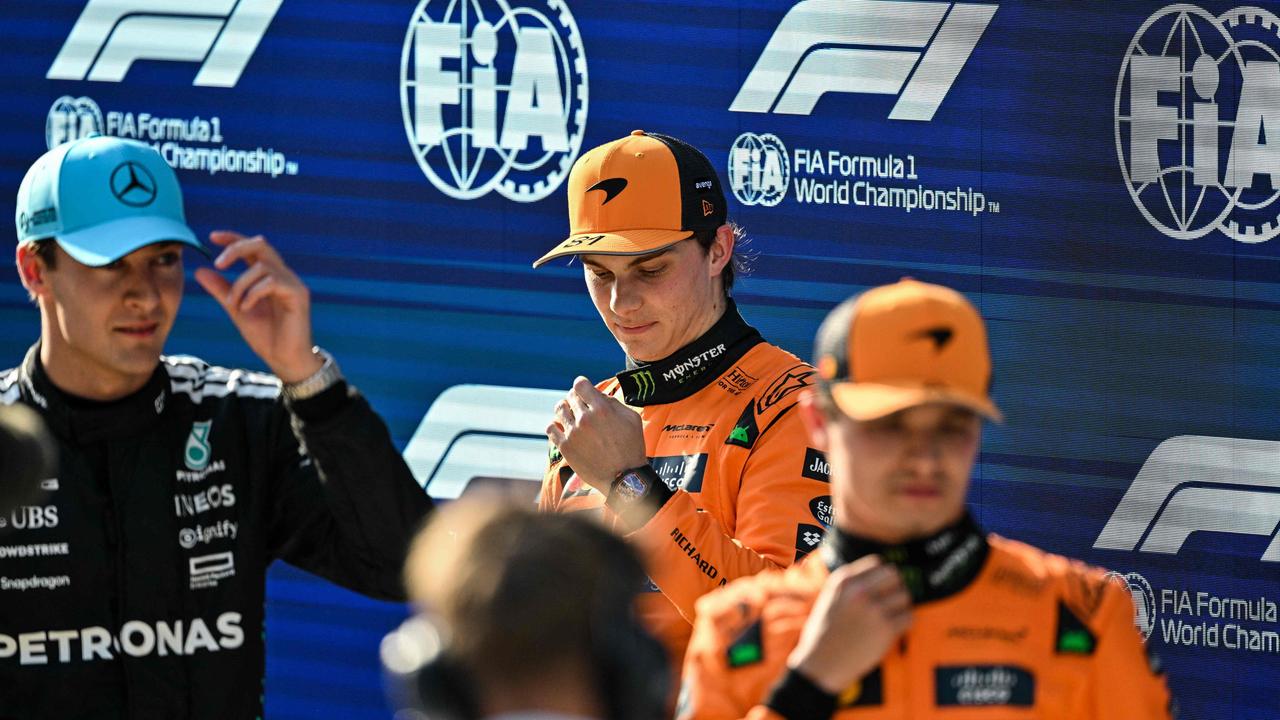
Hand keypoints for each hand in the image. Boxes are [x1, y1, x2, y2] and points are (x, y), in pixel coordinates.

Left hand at [194, 231, 321, 383]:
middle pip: (261, 245)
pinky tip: (246, 308)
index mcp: (269, 275)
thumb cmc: (265, 336)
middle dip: (237, 248)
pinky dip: (253, 293)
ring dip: (241, 284)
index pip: (253, 247)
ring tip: (234, 304)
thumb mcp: (236, 309)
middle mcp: (283, 275)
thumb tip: (200, 270)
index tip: (212, 237)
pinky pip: (271, 282)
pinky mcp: (298, 294)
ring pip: (262, 266)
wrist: (283, 359)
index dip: (233, 238)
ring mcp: (292, 284)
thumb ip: (221, 290)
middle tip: (218, 263)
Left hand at [545, 377, 646, 491]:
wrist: (624, 477)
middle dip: (576, 398)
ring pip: (559, 409)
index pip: (580, 384)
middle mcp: (585, 419)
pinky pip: (551, 428)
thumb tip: (598, 395)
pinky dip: (555, 426)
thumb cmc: (632, 448)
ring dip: (565, 409)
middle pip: (570, 396)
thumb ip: (614, 403)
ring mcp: (573, 433)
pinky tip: (563, 429)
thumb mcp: (632, 419)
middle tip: (581, 406)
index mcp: (602, 409)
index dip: (582, 385)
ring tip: (571, 416)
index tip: (583, 390)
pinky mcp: (565, 447)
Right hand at [786, 556, 911, 694]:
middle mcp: (860, 591)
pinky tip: (892, 628)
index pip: (877, 562)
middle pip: (894, 575)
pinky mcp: (886, 629)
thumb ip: (850, 583)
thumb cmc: (823, 632)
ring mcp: (874, 610)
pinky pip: (908, 617)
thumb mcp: (828, 597)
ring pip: (904, 596)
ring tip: (890, 616)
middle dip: (894, 587)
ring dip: (900, 605)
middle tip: (889, 600)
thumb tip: (879, 573)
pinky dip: (904, 622)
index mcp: (843, 581)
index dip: (882, 575)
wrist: (820, 664)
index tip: (881, 586)